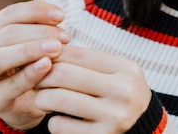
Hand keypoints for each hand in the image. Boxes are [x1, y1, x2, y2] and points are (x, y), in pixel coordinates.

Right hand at [0, 0, 70, 130]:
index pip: (10, 14)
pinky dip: (29, 74)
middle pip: (6, 34)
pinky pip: (9, 85)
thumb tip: (57, 14)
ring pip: (0, 58)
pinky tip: (46, 66)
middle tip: (64, 36)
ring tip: (57, 48)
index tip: (61, 15)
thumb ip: (39, 26)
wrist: (30, 100)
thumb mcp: (33, 40)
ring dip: (31, 50)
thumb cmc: (32, 62)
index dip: (36, 11)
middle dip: (38, 32)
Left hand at [34, 45, 151, 133]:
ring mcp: (113, 116)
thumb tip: (49, 51)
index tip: (41, 58)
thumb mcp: (115, 72)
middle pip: (65, 74)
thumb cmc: (120, 93)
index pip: (79, 54)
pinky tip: (58, 119)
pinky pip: (61, 126)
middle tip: (36, 79)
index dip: (54, 54)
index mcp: (125, 68)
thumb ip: (88, 62)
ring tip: (42, 98)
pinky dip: (53, 122)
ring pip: (59, 98)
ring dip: (42, 98)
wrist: (141, 127)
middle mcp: (122, 91)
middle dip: (43, 75)